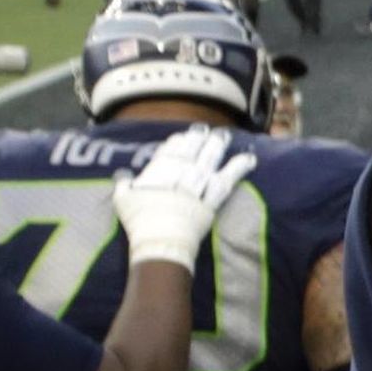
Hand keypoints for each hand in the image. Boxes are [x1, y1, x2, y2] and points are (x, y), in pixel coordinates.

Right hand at [118, 122, 256, 269]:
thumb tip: (122, 175)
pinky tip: (249, 158)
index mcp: (161, 168)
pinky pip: (229, 179)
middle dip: (199, 138)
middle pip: (193, 149)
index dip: (178, 142)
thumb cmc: (139, 221)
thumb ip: (123, 185)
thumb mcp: (123, 200)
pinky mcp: (214, 198)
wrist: (161, 240)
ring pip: (211, 158)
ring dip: (218, 146)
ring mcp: (200, 183)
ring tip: (223, 136)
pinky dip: (240, 167)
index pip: (171, 150)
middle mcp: (182, 170)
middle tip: (205, 130)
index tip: (182, 137)